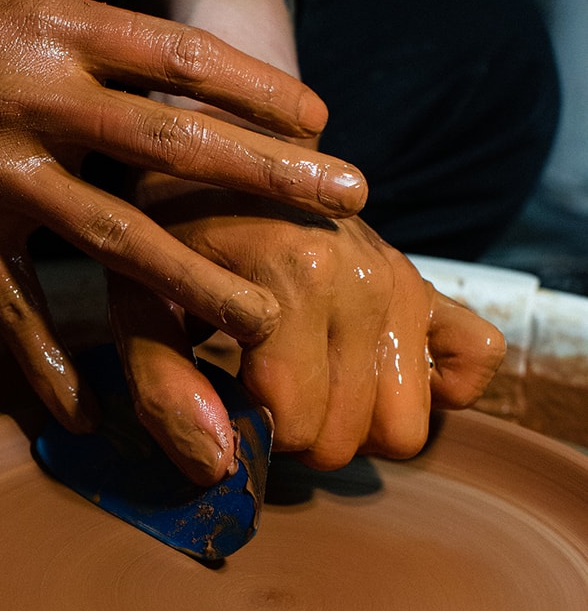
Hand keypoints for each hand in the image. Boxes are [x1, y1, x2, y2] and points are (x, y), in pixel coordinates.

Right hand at [0, 0, 366, 427]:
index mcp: (46, 24)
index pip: (178, 58)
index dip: (257, 90)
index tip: (318, 119)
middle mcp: (34, 102)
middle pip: (172, 147)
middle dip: (267, 179)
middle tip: (345, 207)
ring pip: (114, 236)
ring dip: (194, 278)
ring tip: (264, 318)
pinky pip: (11, 305)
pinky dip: (46, 361)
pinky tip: (87, 413)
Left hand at [108, 181, 505, 483]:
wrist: (215, 143)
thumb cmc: (163, 225)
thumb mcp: (136, 299)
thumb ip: (163, 385)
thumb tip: (220, 467)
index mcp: (291, 278)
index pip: (296, 426)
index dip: (249, 429)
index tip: (219, 389)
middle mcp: (361, 276)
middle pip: (351, 438)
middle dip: (297, 434)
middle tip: (256, 386)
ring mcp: (401, 277)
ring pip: (407, 425)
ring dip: (354, 422)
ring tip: (303, 377)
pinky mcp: (423, 279)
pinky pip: (473, 359)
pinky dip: (430, 383)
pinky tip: (363, 363)